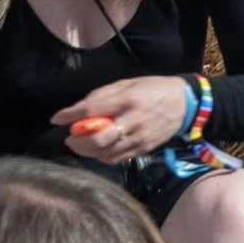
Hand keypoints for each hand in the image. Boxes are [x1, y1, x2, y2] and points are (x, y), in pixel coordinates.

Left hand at [54, 75, 198, 160]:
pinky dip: (102, 157)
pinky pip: (116, 159)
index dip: (71, 115)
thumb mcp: (129, 83)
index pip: (92, 109)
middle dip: (78, 142)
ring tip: (81, 145)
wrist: (186, 103)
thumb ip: (104, 96)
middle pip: (98, 139)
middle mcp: (133, 120)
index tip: (56, 119)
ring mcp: (139, 138)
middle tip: (70, 138)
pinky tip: (98, 150)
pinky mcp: (143, 149)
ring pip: (105, 153)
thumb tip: (79, 110)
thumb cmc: (154, 88)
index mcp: (128, 99)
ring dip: (87, 151)